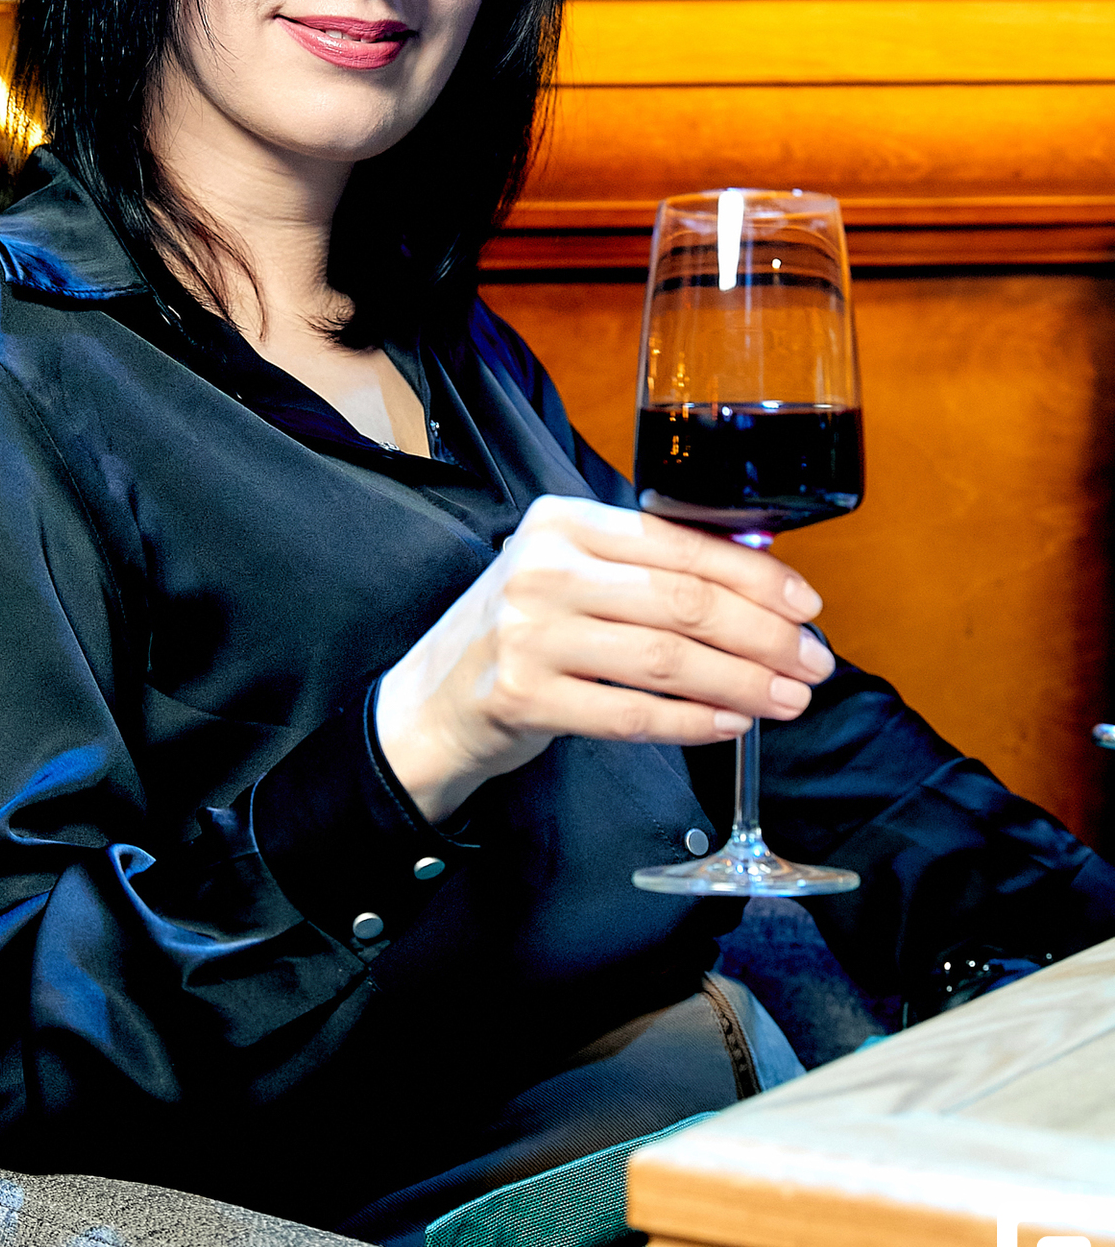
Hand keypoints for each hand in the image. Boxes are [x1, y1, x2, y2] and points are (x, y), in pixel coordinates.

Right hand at [375, 494, 834, 823]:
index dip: (756, 575)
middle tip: (813, 663)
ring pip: (667, 659)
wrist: (433, 700)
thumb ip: (647, 567)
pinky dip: (692, 723)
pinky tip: (731, 725)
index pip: (680, 543)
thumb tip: (761, 578)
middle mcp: (543, 568)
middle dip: (764, 636)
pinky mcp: (525, 696)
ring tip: (788, 700)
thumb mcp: (572, 573)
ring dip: (742, 684)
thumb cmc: (524, 632)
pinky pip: (632, 714)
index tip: (808, 605)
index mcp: (564, 521)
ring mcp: (529, 632)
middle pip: (682, 601)